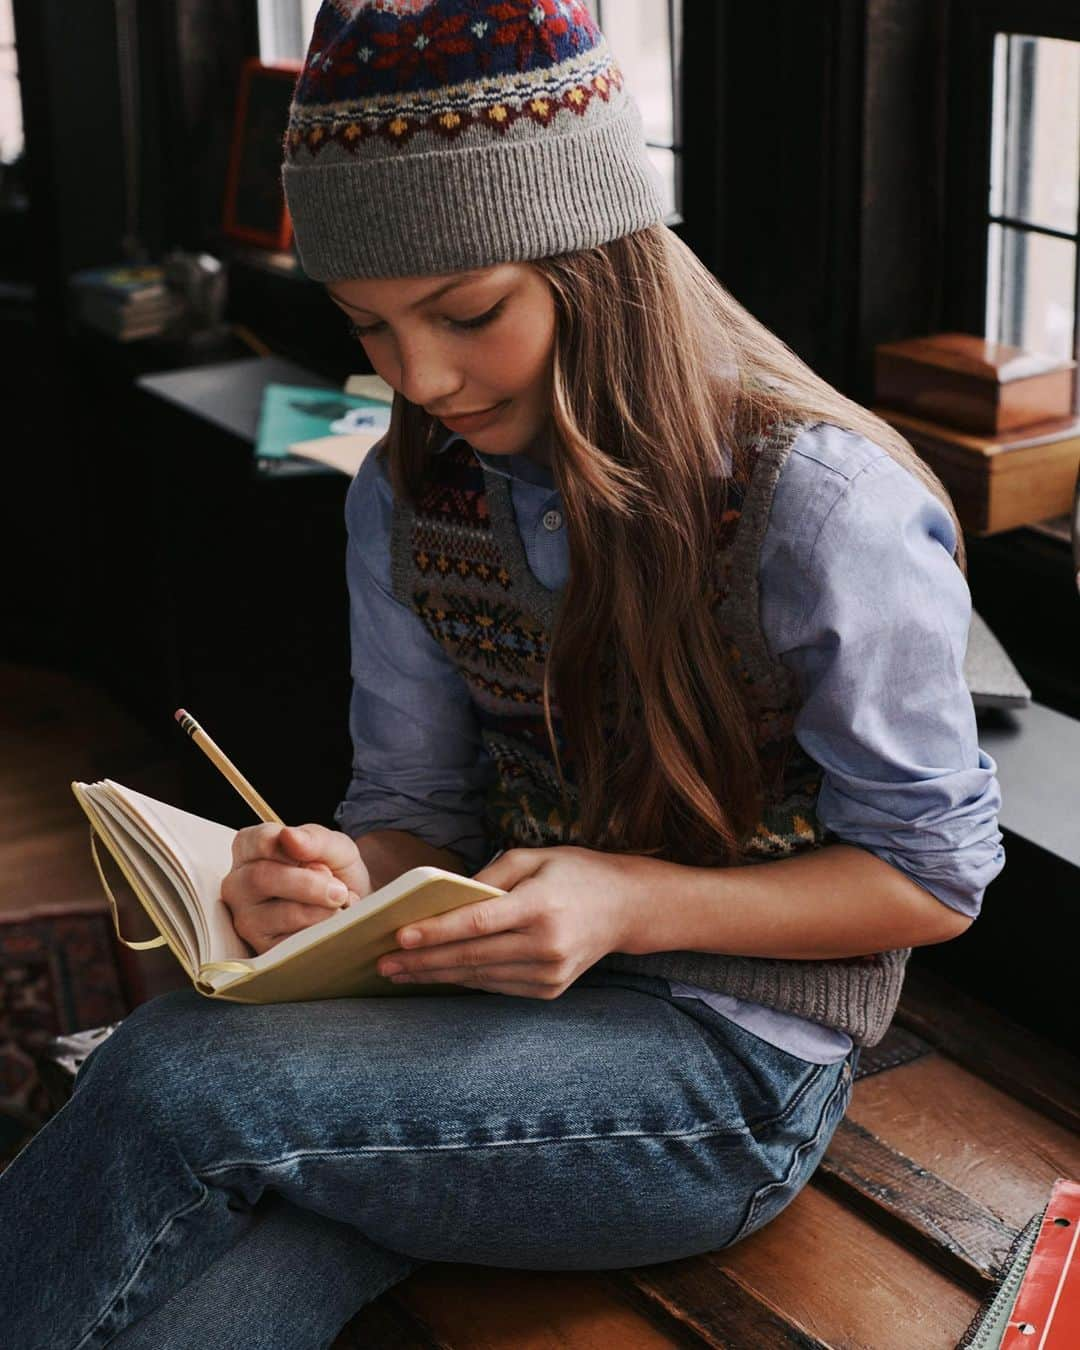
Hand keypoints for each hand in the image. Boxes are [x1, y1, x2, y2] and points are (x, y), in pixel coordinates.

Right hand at [221, 823, 370, 955]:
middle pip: (261, 878)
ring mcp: (246, 919)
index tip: (319, 860)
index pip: (258, 842)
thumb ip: (313, 838)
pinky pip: (294, 942)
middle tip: (339, 890)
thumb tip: (288, 836)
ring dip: (322, 910)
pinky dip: (322, 931)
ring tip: (337, 906)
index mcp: (249, 850)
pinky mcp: (262, 948)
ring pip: (283, 913)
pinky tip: (328, 924)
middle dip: (310, 885)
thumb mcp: (333, 847)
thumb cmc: (333, 870)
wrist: (350, 906)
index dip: (294, 850)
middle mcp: (238, 884)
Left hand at [374, 845, 648, 998]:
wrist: (627, 907)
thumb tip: (445, 897)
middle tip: (383, 962)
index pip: (478, 923)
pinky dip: (465, 980)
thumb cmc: (575, 872)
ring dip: (436, 975)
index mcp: (540, 906)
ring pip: (480, 977)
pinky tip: (438, 975)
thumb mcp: (534, 857)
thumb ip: (489, 876)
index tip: (399, 936)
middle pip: (471, 956)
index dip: (436, 932)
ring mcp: (550, 972)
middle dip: (422, 961)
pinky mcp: (551, 989)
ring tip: (400, 972)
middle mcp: (546, 944)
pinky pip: (497, 986)